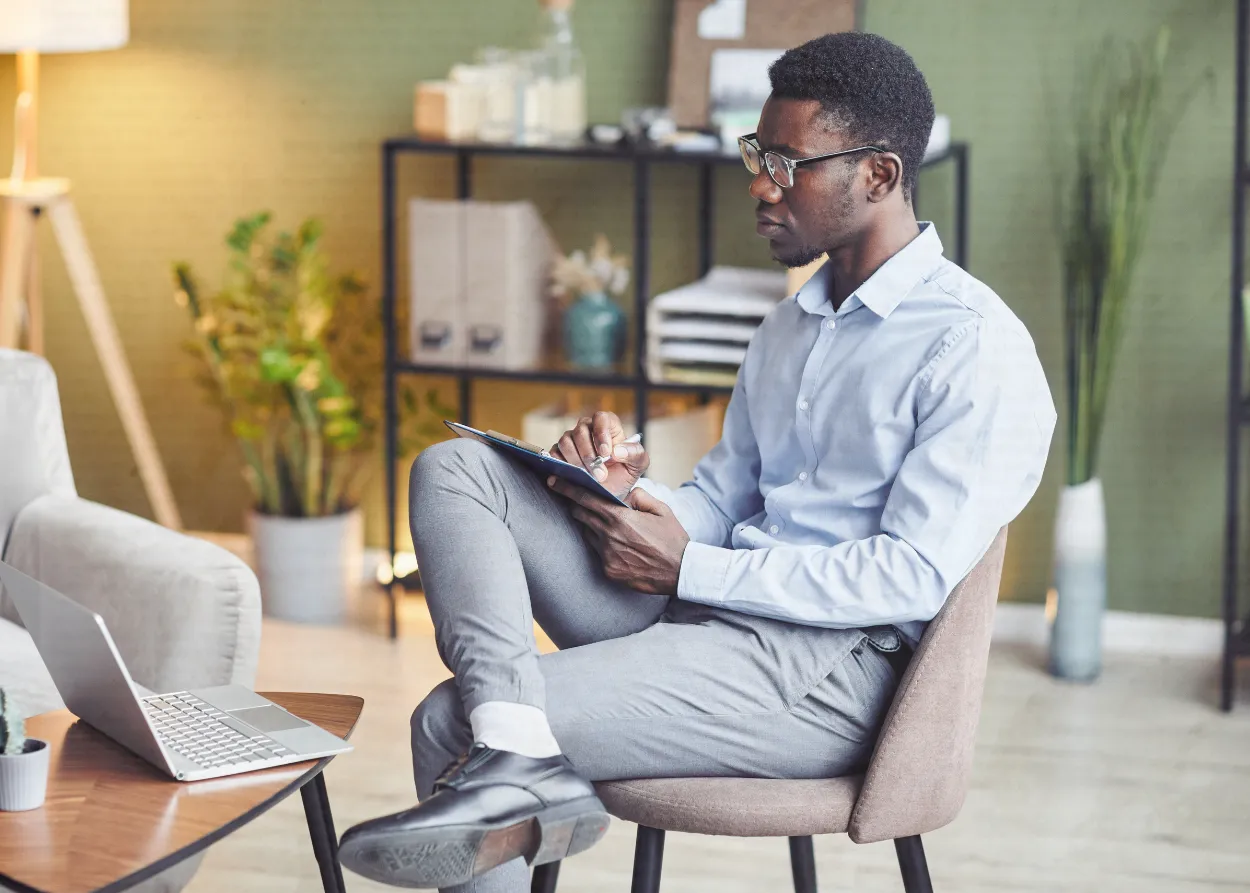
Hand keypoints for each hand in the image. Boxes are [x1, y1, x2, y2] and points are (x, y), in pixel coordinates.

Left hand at [547, 477, 688, 594]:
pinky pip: (598, 552)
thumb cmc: (672, 539)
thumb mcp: (661, 510)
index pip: (585, 499)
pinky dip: (602, 545)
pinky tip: (617, 545)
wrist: (680, 572)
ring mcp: (607, 555)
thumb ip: (640, 496)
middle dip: (576, 506)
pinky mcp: (609, 571)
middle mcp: (609, 536)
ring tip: (605, 525)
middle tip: (573, 499)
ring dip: (592, 526)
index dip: (567, 488)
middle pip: (581, 515)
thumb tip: (626, 494)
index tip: (553, 481)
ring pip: (589, 534)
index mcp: (620, 518)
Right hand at [551, 411, 648, 498]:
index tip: (606, 453)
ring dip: (576, 461)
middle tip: (600, 475)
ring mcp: (572, 440)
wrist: (611, 492)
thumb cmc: (624, 473)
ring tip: (589, 477)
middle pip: (581, 430)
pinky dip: (562, 464)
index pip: (601, 418)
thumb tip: (617, 451)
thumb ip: (635, 453)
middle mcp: (588, 429)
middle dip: (589, 455)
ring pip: (566, 441)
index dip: (601, 433)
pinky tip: (573, 475)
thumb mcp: (638, 464)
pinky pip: (554, 453)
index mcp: (608, 426)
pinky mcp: (559, 453)